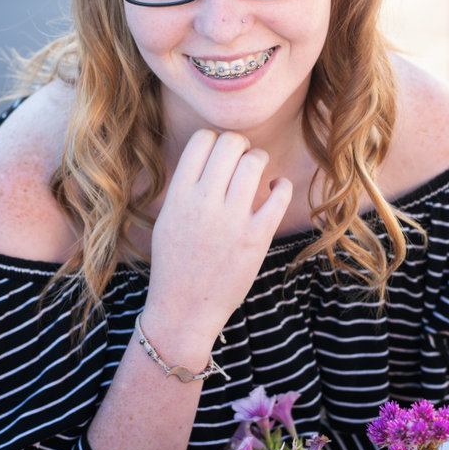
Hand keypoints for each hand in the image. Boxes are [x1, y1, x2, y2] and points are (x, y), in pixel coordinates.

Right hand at [143, 129, 292, 354]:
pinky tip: (275, 190)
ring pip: (255, 162)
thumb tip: (212, 153)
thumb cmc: (175, 263)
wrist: (183, 309)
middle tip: (242, 158)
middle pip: (230, 143)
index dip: (215, 140)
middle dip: (240, 145)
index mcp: (178, 196)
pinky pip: (279, 194)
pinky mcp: (257, 237)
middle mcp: (203, 203)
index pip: (201, 140)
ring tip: (258, 174)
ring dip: (259, 160)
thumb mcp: (167, 219)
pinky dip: (281, 185)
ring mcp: (231, 220)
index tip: (220, 154)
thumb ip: (186, 186)